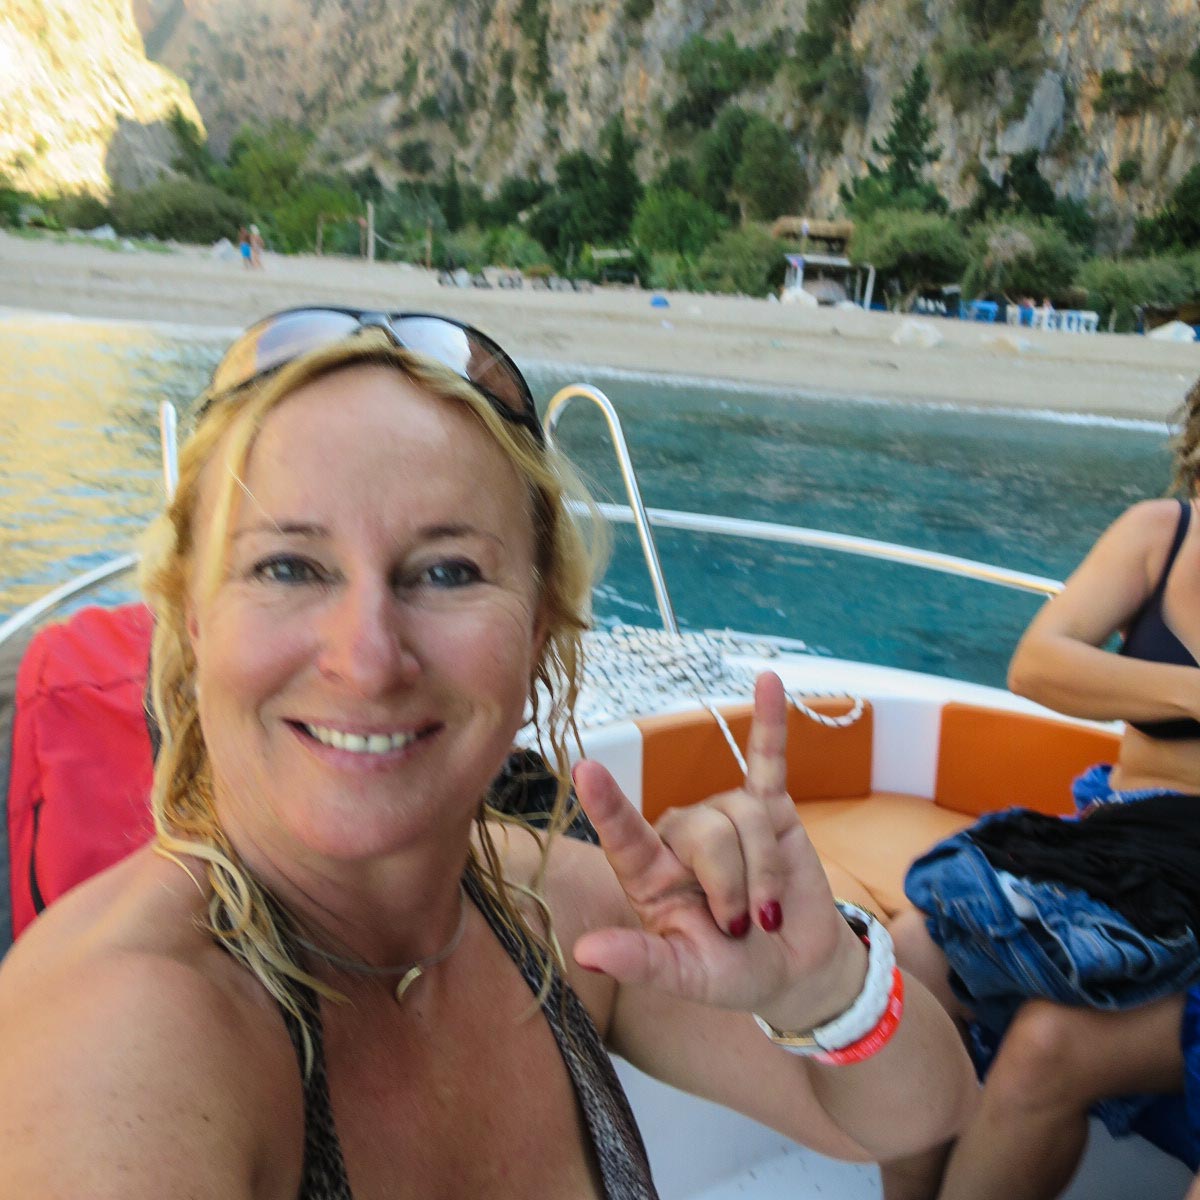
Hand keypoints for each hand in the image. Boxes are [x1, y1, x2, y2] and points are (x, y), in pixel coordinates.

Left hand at [573, 672, 866, 1027]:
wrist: (794, 968)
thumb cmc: (731, 972)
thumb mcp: (686, 977)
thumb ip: (640, 962)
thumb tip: (583, 953)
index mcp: (648, 874)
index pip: (623, 834)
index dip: (607, 804)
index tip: (585, 770)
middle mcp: (679, 836)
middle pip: (705, 833)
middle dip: (733, 887)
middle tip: (740, 928)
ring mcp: (724, 817)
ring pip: (745, 817)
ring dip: (764, 874)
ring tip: (767, 912)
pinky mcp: (770, 809)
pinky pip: (768, 760)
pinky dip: (771, 722)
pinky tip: (770, 681)